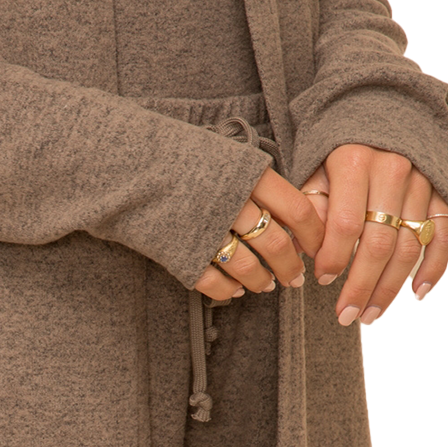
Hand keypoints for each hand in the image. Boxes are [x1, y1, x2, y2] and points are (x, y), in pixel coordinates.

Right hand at [192, 168, 324, 299]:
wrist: (129, 166)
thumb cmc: (182, 159)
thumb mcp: (227, 157)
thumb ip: (258, 181)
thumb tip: (294, 213)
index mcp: (248, 176)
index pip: (299, 210)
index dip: (314, 235)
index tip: (319, 248)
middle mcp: (232, 203)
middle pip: (277, 245)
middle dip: (291, 267)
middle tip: (296, 278)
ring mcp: (207, 230)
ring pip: (249, 268)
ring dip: (262, 281)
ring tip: (267, 286)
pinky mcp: (183, 253)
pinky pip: (214, 282)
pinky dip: (228, 290)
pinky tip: (236, 290)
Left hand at [301, 145, 447, 324]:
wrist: (381, 105)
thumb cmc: (337, 145)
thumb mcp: (313, 165)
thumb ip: (311, 206)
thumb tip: (305, 252)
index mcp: (354, 161)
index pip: (346, 224)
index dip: (333, 257)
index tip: (320, 280)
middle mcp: (393, 171)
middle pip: (380, 242)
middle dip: (361, 285)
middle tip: (346, 315)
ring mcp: (421, 181)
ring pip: (410, 245)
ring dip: (391, 286)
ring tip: (371, 313)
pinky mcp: (441, 191)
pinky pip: (444, 234)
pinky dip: (434, 266)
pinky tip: (417, 292)